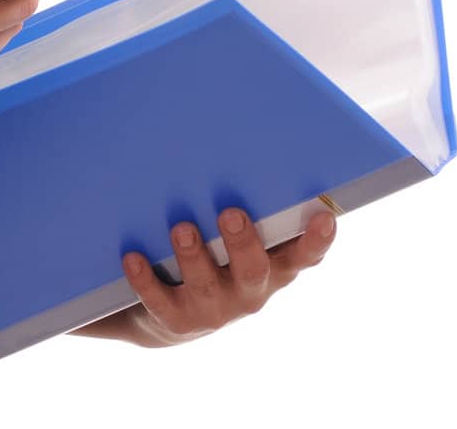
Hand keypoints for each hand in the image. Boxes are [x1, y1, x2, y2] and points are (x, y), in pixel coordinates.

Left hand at [70, 207, 336, 346]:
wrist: (172, 314)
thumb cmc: (215, 256)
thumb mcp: (236, 237)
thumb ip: (247, 201)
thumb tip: (242, 135)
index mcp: (271, 268)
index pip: (301, 257)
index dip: (315, 240)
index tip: (323, 214)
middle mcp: (247, 293)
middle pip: (254, 271)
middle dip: (243, 243)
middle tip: (231, 212)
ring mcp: (212, 310)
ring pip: (205, 286)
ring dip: (193, 256)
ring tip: (181, 227)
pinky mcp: (175, 320)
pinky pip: (159, 301)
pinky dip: (146, 279)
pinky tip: (133, 256)